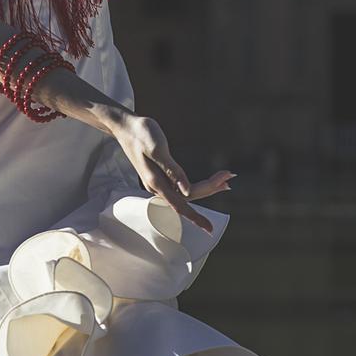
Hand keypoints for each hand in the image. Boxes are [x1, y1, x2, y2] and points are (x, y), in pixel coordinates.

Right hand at [115, 113, 233, 233]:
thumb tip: (186, 191)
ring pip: (187, 191)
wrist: (125, 127)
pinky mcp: (162, 175)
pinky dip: (199, 182)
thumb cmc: (140, 134)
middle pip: (189, 196)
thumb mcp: (156, 148)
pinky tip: (210, 179)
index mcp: (156, 182)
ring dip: (208, 186)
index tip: (210, 229)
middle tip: (230, 177)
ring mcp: (160, 181)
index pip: (181, 205)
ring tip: (226, 178)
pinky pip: (183, 185)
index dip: (196, 217)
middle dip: (211, 188)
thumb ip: (172, 170)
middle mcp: (158, 185)